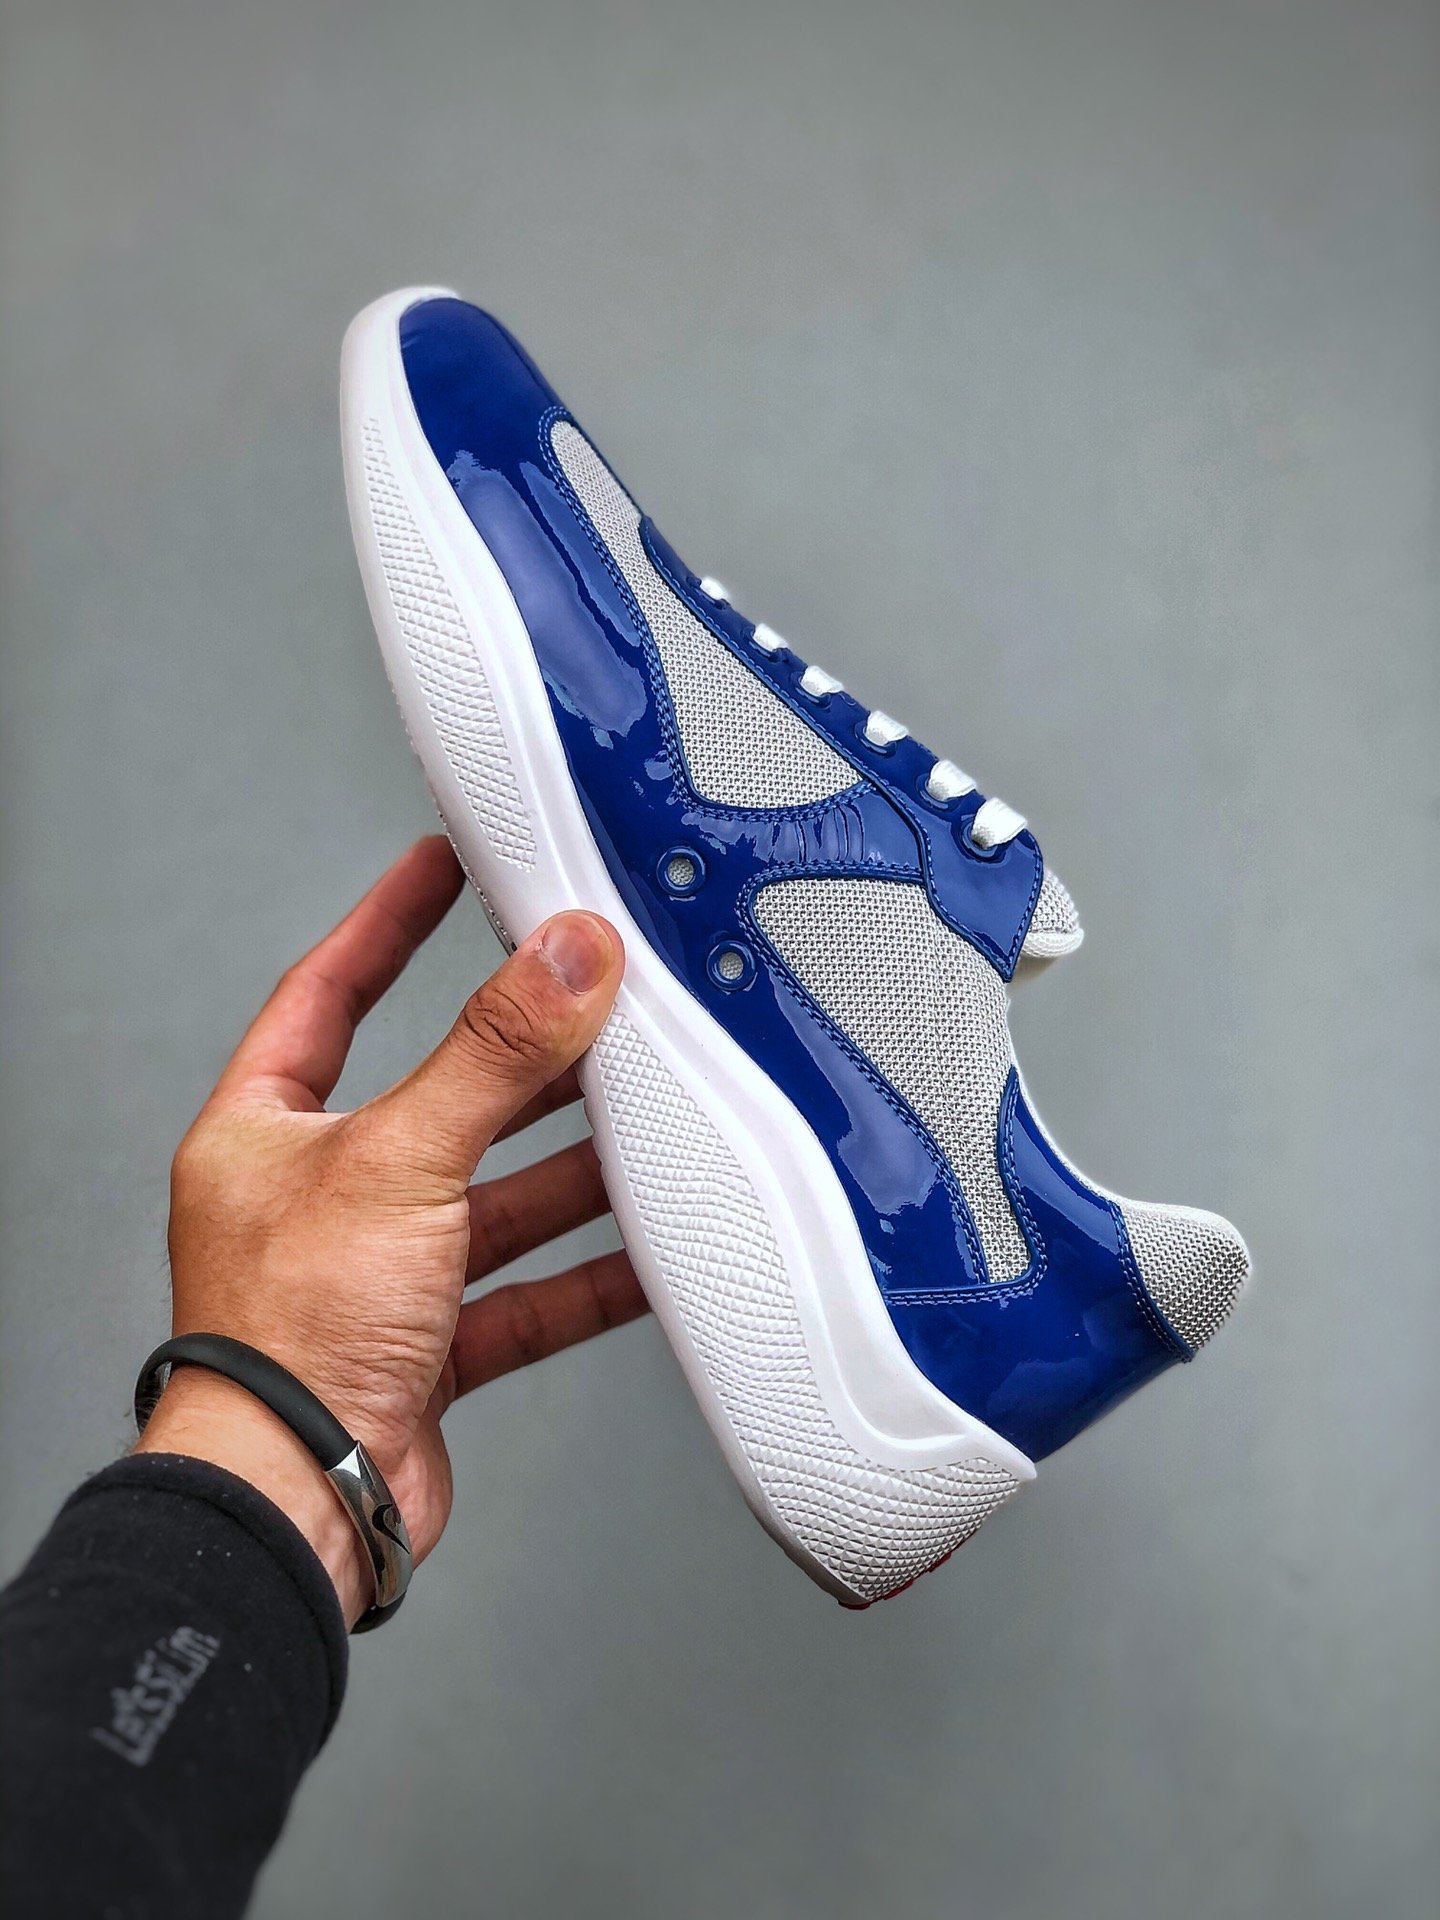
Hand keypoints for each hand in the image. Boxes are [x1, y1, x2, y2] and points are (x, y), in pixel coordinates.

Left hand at [136, 836, 646, 1623]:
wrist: (298, 1503)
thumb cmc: (282, 1344)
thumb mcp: (397, 1162)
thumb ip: (491, 1057)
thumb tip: (562, 960)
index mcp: (267, 1132)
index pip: (328, 992)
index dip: (387, 923)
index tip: (442, 867)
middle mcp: (319, 1197)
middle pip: (438, 1098)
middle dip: (521, 1061)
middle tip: (594, 1003)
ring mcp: (377, 1276)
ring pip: (493, 1198)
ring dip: (570, 1168)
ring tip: (646, 1118)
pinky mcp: (429, 1348)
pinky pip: (528, 1293)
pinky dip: (590, 1272)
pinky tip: (650, 1251)